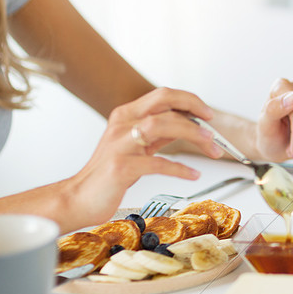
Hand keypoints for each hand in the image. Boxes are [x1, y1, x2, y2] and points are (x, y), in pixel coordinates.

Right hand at [66, 88, 223, 224]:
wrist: (79, 198)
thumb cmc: (109, 174)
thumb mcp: (136, 147)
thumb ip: (159, 134)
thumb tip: (189, 124)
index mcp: (126, 115)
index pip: (163, 95)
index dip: (189, 100)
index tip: (208, 114)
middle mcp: (122, 124)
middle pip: (163, 102)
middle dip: (194, 109)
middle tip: (214, 128)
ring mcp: (120, 145)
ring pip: (161, 124)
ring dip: (192, 133)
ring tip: (211, 147)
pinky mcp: (121, 167)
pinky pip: (157, 163)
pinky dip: (180, 168)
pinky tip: (193, 174)